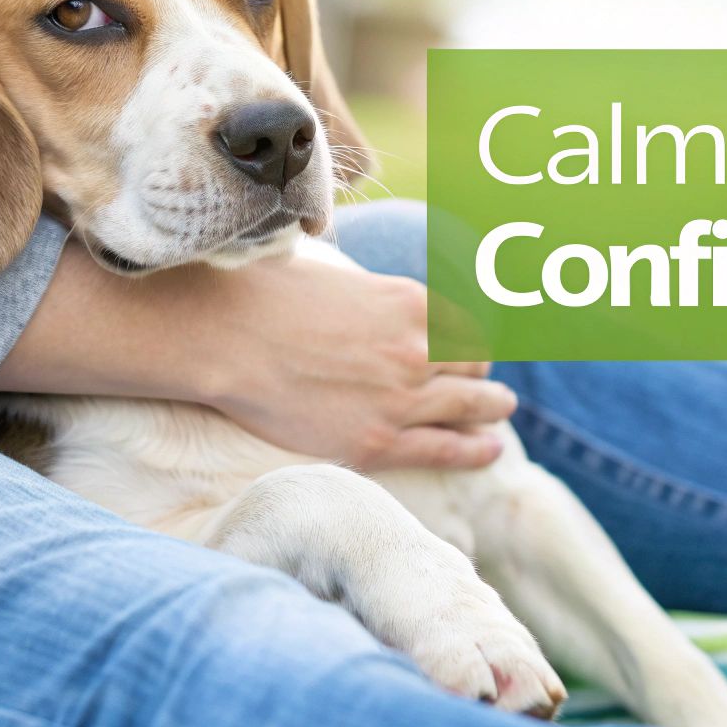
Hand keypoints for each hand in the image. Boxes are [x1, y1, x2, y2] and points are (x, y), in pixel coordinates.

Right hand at [0, 244, 515, 469]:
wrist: (225, 337)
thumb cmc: (265, 296)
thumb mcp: (335, 275)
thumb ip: (369, 294)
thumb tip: (370, 293)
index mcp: (409, 301)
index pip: (466, 324)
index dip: (473, 339)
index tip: (476, 348)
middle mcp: (416, 349)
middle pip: (475, 364)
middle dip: (485, 373)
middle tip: (492, 382)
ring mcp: (400, 399)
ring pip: (470, 406)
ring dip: (492, 408)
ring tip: (502, 412)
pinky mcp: (375, 442)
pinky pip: (442, 450)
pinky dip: (473, 451)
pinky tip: (490, 451)